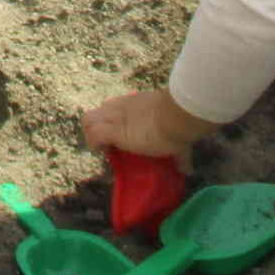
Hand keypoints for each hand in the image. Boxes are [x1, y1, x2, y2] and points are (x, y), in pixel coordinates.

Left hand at [81, 88, 220, 162]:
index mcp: (131, 105)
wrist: (175, 117)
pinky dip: (94, 144)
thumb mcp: (176, 137)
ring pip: (87, 120)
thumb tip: (187, 170)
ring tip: (103, 150)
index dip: (109, 123)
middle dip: (96, 129)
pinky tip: (103, 152)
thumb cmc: (176, 124)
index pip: (109, 108)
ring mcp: (114, 118)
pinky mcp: (112, 130)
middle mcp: (119, 108)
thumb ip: (180, 154)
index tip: (117, 140)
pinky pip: (93, 134)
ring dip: (91, 136)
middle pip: (95, 114)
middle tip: (108, 146)